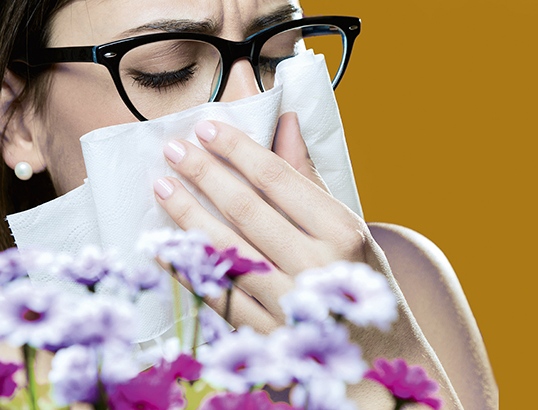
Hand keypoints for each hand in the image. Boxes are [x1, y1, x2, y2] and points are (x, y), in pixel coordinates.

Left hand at [153, 113, 462, 408]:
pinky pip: (217, 295)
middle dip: (204, 174)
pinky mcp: (265, 336)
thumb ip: (308, 179)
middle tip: (172, 149)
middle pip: (247, 210)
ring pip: (226, 250)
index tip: (207, 128)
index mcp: (342, 232)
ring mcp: (289, 304)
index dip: (238, 150)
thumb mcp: (345, 227)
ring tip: (162, 186)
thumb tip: (285, 122)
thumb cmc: (354, 279)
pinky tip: (165, 244)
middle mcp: (317, 267)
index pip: (279, 179)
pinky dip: (188, 268)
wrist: (376, 357)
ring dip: (186, 215)